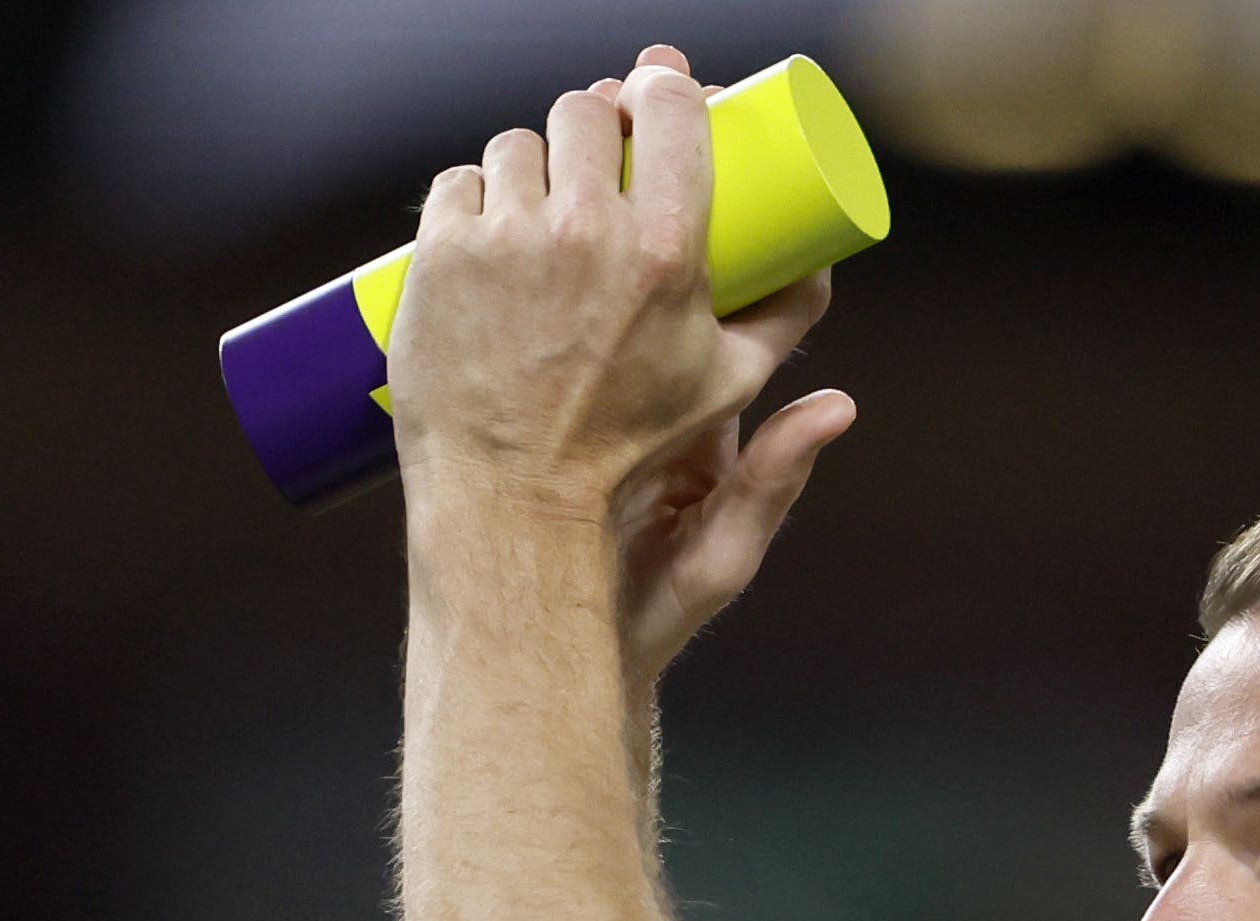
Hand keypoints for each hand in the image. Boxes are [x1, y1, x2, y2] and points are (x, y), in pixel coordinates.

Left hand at [389, 46, 844, 551]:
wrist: (516, 496)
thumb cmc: (628, 446)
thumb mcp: (726, 386)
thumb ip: (784, 321)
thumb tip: (820, 266)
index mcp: (664, 253)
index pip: (669, 112)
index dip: (664, 86)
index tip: (659, 89)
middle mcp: (584, 232)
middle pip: (585, 111)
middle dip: (595, 124)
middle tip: (598, 158)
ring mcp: (504, 238)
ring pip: (517, 143)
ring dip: (533, 163)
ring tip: (544, 209)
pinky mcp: (440, 252)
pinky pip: (459, 182)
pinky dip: (475, 200)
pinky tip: (490, 231)